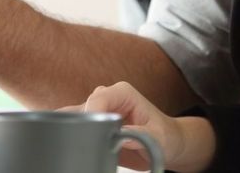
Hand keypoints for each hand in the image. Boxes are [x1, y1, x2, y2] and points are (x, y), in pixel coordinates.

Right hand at [63, 82, 196, 171]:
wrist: (166, 144)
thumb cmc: (165, 136)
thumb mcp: (158, 137)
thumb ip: (140, 136)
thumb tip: (120, 138)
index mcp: (122, 93)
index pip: (98, 99)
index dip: (92, 114)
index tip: (91, 134)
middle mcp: (107, 98)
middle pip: (83, 107)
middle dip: (81, 125)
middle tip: (86, 143)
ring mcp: (99, 111)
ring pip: (75, 117)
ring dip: (76, 131)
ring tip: (83, 146)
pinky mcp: (93, 124)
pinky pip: (75, 127)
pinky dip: (73, 135)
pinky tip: (76, 145)